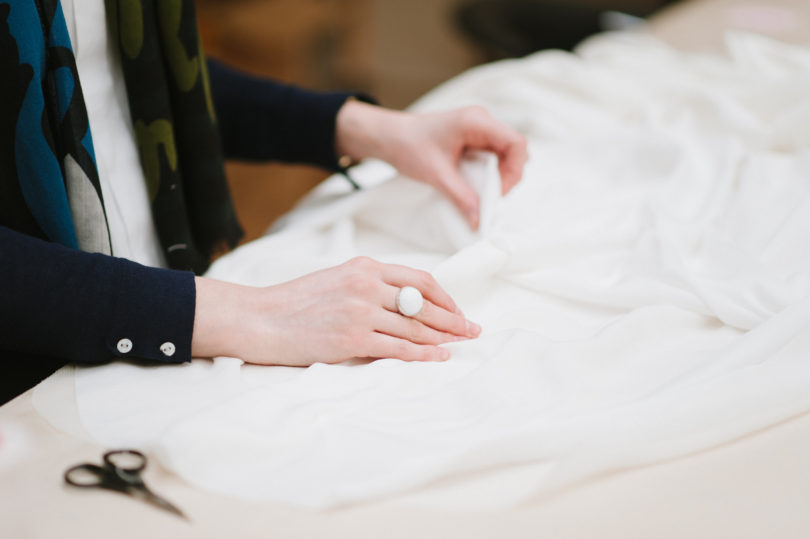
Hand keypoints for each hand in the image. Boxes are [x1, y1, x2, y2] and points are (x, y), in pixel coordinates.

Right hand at [192, 257, 480, 365]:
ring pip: (415, 327)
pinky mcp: (352, 340)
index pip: (419, 280)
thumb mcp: (336, 279)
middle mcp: (366, 285)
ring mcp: (360, 312)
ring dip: (443, 338)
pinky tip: (439, 357)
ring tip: (461, 344)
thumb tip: (406, 302)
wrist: (260, 319)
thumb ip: (370, 285)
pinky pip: (398, 348)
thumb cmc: (296, 302)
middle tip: (474, 329)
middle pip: (423, 304)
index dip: (445, 297)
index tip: (457, 311)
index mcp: (364, 267)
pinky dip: (423, 354)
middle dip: (453, 319)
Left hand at [336, 100, 527, 228]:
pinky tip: (476, 185)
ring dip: (499, 176)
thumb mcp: (437, 175)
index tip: (498, 191)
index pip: (516, 143)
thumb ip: (461, 197)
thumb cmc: (408, 145)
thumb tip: (479, 220)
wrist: (389, 137)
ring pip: (505, 155)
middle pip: (514, 150)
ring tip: (482, 193)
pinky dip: (489, 173)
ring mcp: (478, 129)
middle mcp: (482, 121)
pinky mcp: (473, 139)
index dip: (514, 170)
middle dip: (508, 176)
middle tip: (490, 197)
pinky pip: (492, 157)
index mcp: (476, 121)